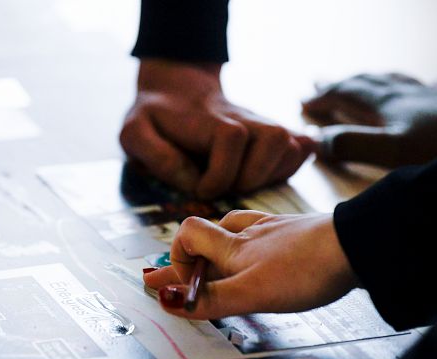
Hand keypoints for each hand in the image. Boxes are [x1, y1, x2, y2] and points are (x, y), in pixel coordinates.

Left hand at [120, 60, 314, 199]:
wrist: (178, 90)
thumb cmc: (156, 119)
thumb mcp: (135, 133)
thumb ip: (155, 155)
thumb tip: (191, 180)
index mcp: (208, 119)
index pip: (231, 138)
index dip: (219, 173)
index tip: (200, 189)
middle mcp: (244, 118)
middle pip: (275, 140)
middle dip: (250, 177)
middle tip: (227, 189)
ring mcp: (263, 124)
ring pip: (293, 145)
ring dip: (271, 175)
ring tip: (244, 185)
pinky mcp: (274, 134)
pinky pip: (301, 148)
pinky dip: (289, 169)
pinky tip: (263, 178)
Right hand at [143, 210, 358, 318]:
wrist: (358, 246)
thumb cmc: (305, 270)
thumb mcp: (251, 293)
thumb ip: (210, 300)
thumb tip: (165, 299)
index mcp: (232, 245)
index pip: (187, 234)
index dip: (177, 257)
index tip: (179, 286)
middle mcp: (249, 233)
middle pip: (208, 237)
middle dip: (190, 259)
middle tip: (177, 280)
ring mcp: (275, 230)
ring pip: (236, 232)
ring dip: (220, 248)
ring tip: (215, 264)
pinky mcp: (299, 233)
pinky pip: (264, 235)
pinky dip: (252, 246)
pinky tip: (264, 256)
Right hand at [303, 73, 436, 167]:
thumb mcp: (391, 152)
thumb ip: (353, 145)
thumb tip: (319, 142)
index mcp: (386, 105)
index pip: (346, 94)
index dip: (323, 98)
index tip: (303, 102)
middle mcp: (404, 94)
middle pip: (365, 83)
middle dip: (338, 85)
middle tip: (318, 84)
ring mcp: (429, 96)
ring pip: (392, 81)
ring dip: (368, 81)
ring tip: (359, 80)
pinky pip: (424, 88)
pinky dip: (408, 88)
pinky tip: (415, 88)